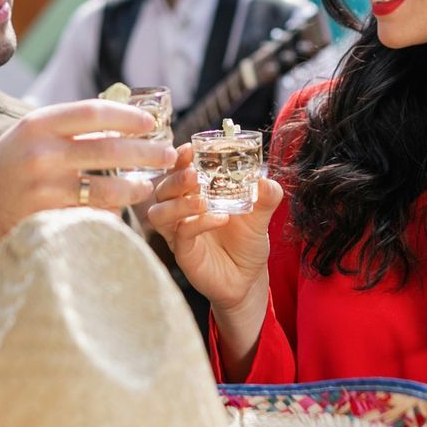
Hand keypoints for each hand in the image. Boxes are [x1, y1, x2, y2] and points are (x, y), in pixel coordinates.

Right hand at [0, 100, 174, 242]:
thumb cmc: (11, 160)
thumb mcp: (33, 131)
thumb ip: (71, 124)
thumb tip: (125, 115)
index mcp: (40, 124)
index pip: (96, 112)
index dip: (129, 117)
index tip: (150, 123)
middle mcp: (42, 154)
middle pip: (110, 150)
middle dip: (147, 153)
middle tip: (167, 154)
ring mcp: (44, 189)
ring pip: (107, 188)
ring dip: (135, 187)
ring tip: (147, 184)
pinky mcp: (45, 218)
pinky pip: (91, 215)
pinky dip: (111, 212)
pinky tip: (120, 208)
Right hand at [142, 144, 279, 314]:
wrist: (249, 278)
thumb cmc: (247, 242)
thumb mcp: (261, 215)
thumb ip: (266, 196)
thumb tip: (266, 180)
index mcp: (194, 194)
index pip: (178, 171)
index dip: (180, 159)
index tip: (190, 149)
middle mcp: (180, 211)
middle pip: (162, 189)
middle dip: (175, 178)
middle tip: (194, 175)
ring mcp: (178, 233)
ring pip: (159, 213)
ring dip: (178, 203)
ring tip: (202, 200)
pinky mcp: (183, 253)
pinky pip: (181, 235)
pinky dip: (198, 223)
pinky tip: (220, 218)